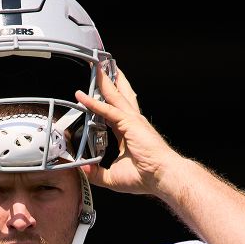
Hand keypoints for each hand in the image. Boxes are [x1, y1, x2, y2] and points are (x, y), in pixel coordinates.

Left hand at [74, 65, 182, 194]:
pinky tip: (83, 96)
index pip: (111, 112)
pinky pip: (107, 110)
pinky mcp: (129, 123)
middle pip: (117, 96)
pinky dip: (94, 102)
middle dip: (109, 81)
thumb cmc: (145, 176)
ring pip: (114, 95)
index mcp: (128, 133)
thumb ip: (96, 173)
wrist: (161, 176)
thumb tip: (84, 170)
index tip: (95, 93)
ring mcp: (131, 120)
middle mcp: (131, 122)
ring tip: (96, 66)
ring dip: (104, 81)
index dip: (102, 102)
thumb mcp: (113, 177)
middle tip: (101, 66)